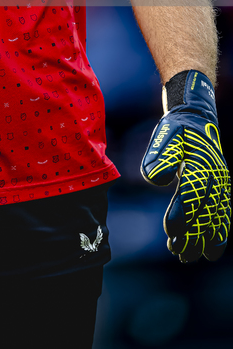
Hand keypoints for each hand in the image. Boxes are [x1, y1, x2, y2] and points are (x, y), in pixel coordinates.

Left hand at [141, 70, 229, 261]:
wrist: (198, 119)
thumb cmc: (178, 129)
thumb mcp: (166, 134)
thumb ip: (159, 155)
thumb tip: (153, 178)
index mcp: (199, 162)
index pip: (190, 192)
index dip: (181, 212)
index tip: (170, 232)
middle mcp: (215, 176)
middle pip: (204, 210)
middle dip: (191, 233)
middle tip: (176, 252)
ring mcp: (221, 185)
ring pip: (215, 217)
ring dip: (202, 239)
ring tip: (187, 257)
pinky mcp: (222, 191)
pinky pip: (224, 215)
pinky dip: (219, 234)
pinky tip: (210, 252)